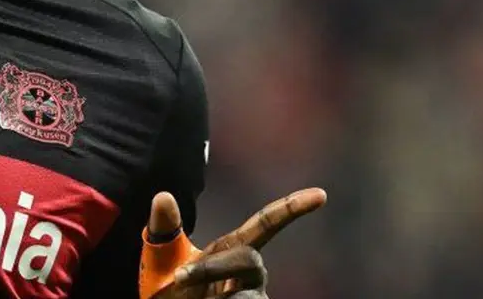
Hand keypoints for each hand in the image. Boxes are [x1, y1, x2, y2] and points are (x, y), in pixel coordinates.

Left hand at [140, 187, 326, 297]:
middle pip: (250, 260)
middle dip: (215, 268)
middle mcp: (250, 274)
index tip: (321, 194)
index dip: (291, 208)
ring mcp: (254, 297)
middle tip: (180, 279)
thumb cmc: (169, 290)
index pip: (265, 224)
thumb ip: (164, 229)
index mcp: (231, 249)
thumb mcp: (162, 259)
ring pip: (246, 296)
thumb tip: (162, 196)